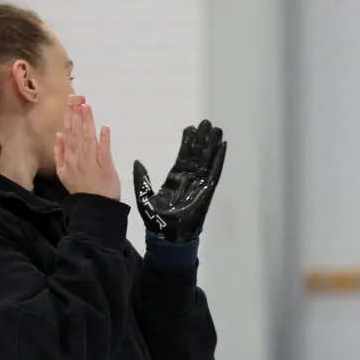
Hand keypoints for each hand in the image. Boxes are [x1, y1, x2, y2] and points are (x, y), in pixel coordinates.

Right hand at [54, 96, 120, 200]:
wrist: (94, 206)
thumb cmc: (80, 188)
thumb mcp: (63, 172)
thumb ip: (60, 152)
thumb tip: (59, 134)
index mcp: (68, 156)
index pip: (69, 131)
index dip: (70, 115)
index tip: (71, 100)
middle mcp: (79, 156)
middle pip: (77, 130)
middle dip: (77, 112)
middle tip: (78, 95)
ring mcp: (92, 161)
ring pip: (89, 136)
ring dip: (88, 120)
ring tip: (87, 104)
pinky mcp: (106, 166)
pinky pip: (104, 150)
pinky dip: (104, 138)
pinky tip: (104, 126)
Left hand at [132, 120, 227, 242]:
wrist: (168, 236)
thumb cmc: (157, 221)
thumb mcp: (143, 196)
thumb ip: (141, 179)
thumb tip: (137, 162)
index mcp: (175, 180)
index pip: (183, 157)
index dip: (187, 143)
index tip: (190, 129)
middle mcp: (189, 179)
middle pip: (197, 155)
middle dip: (202, 140)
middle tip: (207, 123)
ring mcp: (199, 184)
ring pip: (207, 160)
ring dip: (212, 145)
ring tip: (217, 130)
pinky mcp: (207, 190)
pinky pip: (214, 172)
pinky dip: (219, 159)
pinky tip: (223, 147)